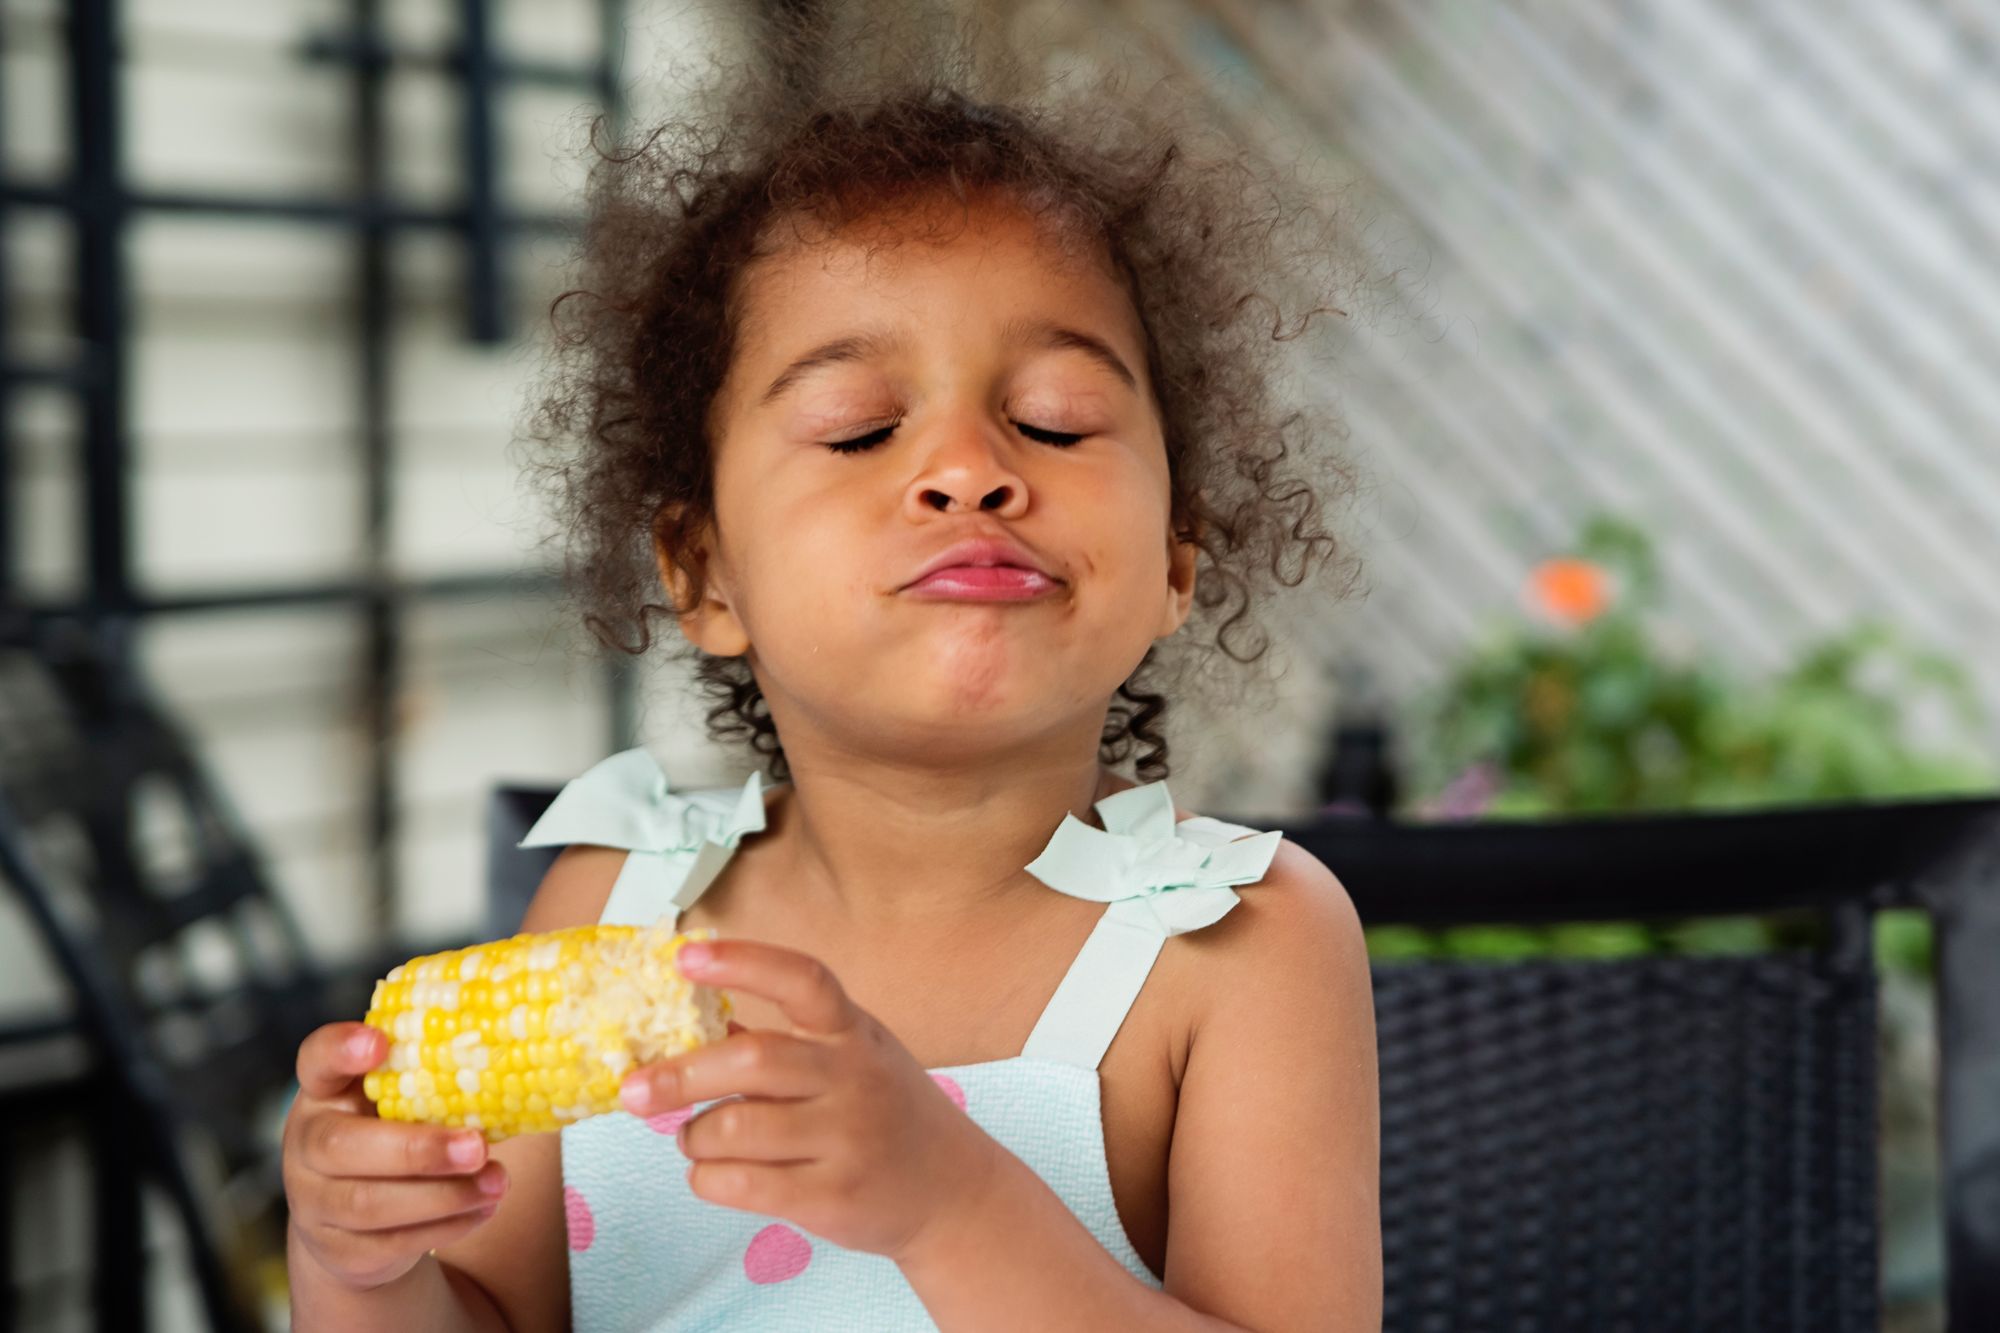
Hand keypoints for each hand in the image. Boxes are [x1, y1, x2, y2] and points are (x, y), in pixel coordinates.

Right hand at [282, 1022, 509, 1290]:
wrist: (356, 1221)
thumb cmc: (395, 1134)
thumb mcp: (403, 1101)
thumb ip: (437, 1079)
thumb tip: (521, 1059)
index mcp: (326, 1090)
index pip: (316, 1058)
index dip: (341, 1049)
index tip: (378, 1042)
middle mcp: (306, 1143)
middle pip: (340, 1146)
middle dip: (417, 1148)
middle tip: (477, 1145)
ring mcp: (314, 1201)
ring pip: (368, 1204)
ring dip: (444, 1195)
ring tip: (498, 1183)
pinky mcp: (338, 1250)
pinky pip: (390, 1243)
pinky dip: (446, 1226)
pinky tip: (484, 1208)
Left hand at [617, 939, 1002, 1260]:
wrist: (951, 1191)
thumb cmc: (884, 1114)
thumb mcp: (849, 1059)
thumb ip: (781, 1041)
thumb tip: (688, 1024)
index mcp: (853, 1032)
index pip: (802, 979)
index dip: (742, 962)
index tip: (684, 957)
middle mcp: (854, 1078)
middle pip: (753, 1059)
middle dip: (680, 1075)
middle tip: (633, 1090)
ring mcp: (847, 1139)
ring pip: (735, 1129)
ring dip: (694, 1136)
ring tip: (694, 1138)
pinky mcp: (832, 1197)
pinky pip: (742, 1184)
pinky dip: (707, 1178)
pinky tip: (713, 1173)